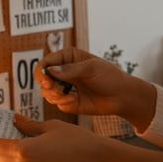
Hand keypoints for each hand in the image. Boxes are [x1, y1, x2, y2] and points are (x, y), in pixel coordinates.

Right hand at [35, 47, 155, 126]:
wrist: (122, 96)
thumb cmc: (110, 77)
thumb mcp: (91, 68)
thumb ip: (70, 70)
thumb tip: (50, 71)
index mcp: (68, 58)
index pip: (46, 62)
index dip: (41, 70)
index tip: (44, 79)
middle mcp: (63, 72)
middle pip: (42, 78)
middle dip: (46, 84)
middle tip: (53, 88)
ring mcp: (65, 87)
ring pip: (47, 92)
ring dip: (54, 94)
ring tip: (69, 95)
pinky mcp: (68, 101)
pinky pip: (56, 103)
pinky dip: (63, 102)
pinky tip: (75, 100)